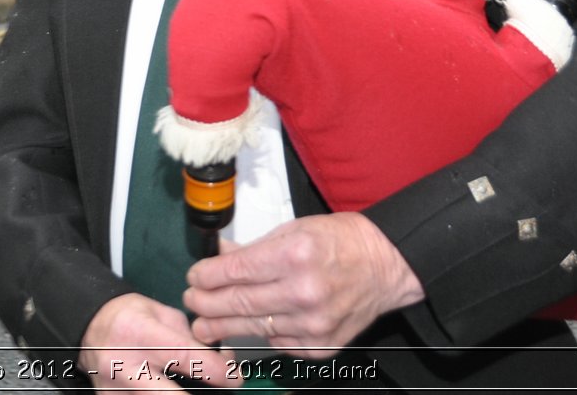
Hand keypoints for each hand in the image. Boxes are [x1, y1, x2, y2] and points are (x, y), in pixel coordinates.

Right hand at [78, 293, 239, 390]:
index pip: (185, 356)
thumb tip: (220, 359)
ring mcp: (115, 388)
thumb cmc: (129, 317)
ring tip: (192, 386)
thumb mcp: (162, 314)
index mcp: (140, 333)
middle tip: (221, 390)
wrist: (90, 326)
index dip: (216, 370)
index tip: (235, 377)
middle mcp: (124, 363)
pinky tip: (167, 388)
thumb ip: (190, 337)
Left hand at [184, 213, 422, 358]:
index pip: (236, 271)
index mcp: (295, 255)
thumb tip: (219, 256)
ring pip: (254, 328)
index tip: (194, 277)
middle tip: (192, 301)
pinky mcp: (320, 346)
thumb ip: (254, 248)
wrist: (384, 266)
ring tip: (204, 324)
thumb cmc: (339, 242)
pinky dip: (261, 335)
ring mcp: (313, 324)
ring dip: (223, 326)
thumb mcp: (294, 229)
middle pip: (239, 303)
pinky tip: (247, 328)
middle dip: (207, 303)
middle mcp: (304, 292)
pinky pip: (278, 344)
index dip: (207, 276)